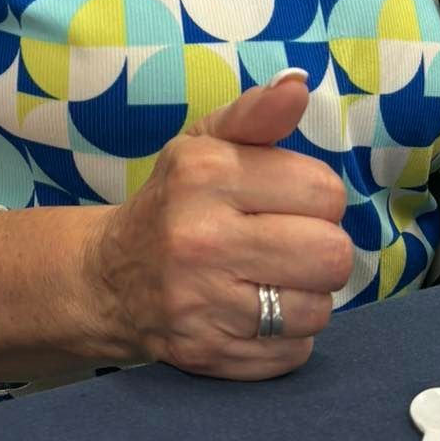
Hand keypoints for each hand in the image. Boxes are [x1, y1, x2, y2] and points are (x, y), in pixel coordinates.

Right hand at [86, 75, 352, 380]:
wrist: (108, 278)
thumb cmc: (174, 202)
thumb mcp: (205, 144)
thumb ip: (256, 113)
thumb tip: (299, 85)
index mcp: (205, 173)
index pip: (324, 190)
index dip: (316, 198)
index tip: (286, 202)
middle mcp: (200, 238)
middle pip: (331, 255)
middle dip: (319, 250)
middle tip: (286, 245)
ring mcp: (202, 303)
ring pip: (317, 309)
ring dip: (305, 297)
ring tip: (270, 281)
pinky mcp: (208, 355)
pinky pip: (294, 352)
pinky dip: (284, 338)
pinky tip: (253, 314)